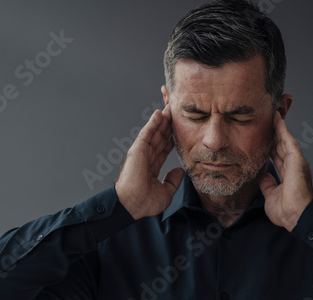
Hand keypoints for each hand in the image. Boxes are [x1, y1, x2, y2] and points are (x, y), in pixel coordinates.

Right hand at [115, 105, 184, 219]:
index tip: (180, 129)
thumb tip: (180, 171)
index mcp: (152, 166)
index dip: (172, 138)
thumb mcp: (165, 193)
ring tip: (170, 108)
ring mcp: (142, 152)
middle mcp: (147, 157)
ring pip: (155, 132)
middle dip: (168, 125)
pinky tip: (159, 113)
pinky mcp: (137, 149)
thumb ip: (173, 181)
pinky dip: (153, 123)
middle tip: (177, 112)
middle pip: (160, 137)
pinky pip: (147, 133)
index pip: (164, 148)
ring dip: (162, 120)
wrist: (132, 204)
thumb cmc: (144, 202)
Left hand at [259, 111, 312, 231]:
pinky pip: (288, 141)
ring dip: (278, 127)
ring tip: (272, 114)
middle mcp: (293, 166)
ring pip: (285, 140)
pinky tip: (277, 120)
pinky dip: (283, 130)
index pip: (276, 156)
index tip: (263, 137)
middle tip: (266, 119)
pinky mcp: (297, 160)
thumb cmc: (287, 212)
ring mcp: (296, 162)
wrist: (297, 217)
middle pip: (281, 145)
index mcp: (288, 174)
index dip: (270, 145)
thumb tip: (264, 176)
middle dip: (274, 132)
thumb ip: (268, 185)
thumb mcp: (271, 196)